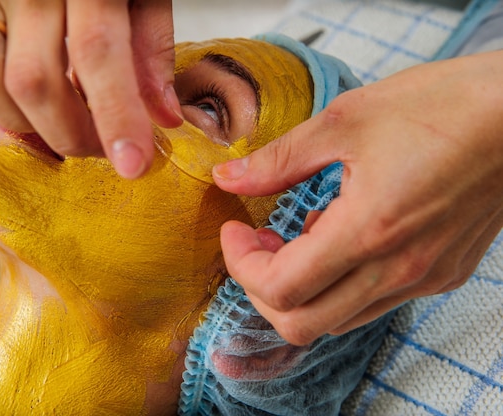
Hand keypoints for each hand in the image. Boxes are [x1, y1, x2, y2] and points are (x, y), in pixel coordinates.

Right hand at [0, 0, 181, 178]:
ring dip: (18, 117)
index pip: (96, 51)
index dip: (116, 115)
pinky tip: (1, 91)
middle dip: (70, 133)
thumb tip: (162, 116)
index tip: (132, 164)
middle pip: (34, 79)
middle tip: (96, 144)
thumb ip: (151, 46)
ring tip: (51, 115)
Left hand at [214, 50, 502, 344]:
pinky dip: (337, 284)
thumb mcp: (344, 121)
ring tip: (293, 237)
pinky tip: (336, 236)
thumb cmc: (440, 107)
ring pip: (337, 321)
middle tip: (256, 245)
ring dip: (299, 290)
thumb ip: (278, 159)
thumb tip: (229, 178)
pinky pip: (372, 303)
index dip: (240, 265)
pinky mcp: (441, 275)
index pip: (280, 289)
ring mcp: (423, 279)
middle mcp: (398, 270)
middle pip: (302, 324)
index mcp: (369, 231)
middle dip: (261, 290)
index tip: (234, 230)